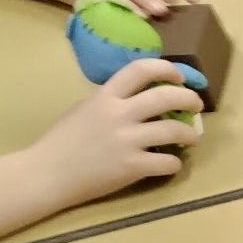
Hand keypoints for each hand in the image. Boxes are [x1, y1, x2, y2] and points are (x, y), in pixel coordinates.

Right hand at [26, 59, 204, 206]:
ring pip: (174, 130)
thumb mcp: (83, 110)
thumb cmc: (62, 142)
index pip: (140, 69)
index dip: (167, 69)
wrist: (46, 173)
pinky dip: (175, 163)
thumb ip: (110, 102)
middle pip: (166, 96)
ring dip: (190, 134)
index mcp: (105, 96)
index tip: (180, 76)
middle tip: (196, 105)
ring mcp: (126, 141)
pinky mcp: (131, 166)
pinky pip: (167, 162)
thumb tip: (137, 99)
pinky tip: (172, 164)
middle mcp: (118, 114)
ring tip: (192, 138)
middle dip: (189, 99)